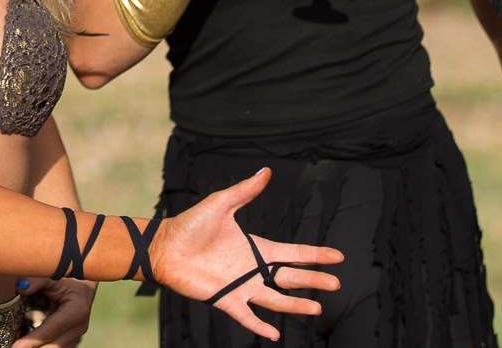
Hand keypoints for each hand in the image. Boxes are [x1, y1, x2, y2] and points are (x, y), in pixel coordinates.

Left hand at [15, 277, 93, 346]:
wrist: (81, 285)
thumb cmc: (66, 278)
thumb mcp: (53, 274)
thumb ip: (37, 280)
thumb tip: (21, 287)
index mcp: (76, 311)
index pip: (50, 329)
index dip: (32, 340)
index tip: (16, 347)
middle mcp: (78, 328)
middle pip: (52, 346)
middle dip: (32, 347)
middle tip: (10, 346)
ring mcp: (75, 337)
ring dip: (35, 346)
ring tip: (14, 342)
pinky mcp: (70, 341)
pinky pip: (53, 346)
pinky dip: (39, 345)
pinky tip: (24, 341)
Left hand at [149, 168, 342, 341]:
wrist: (164, 245)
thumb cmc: (190, 225)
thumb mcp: (220, 204)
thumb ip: (244, 190)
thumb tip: (266, 171)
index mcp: (255, 248)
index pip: (292, 253)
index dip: (314, 255)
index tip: (337, 256)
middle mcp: (252, 269)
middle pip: (290, 277)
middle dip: (312, 280)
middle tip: (335, 282)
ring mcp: (240, 285)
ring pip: (275, 299)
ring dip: (295, 305)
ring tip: (317, 308)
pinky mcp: (225, 299)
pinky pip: (246, 316)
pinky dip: (259, 326)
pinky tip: (275, 334)